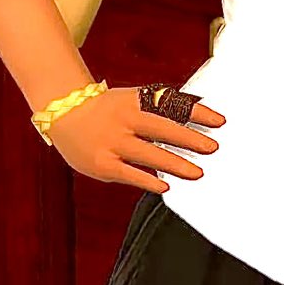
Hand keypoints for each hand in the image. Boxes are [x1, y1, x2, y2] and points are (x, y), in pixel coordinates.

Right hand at [51, 84, 225, 194]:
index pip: (171, 105)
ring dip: (175, 164)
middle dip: (190, 139)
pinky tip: (165, 185)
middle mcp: (123, 121)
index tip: (219, 121)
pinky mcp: (102, 164)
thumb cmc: (106, 109)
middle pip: (162, 129)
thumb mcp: (131, 100)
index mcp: (133, 102)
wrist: (64, 114)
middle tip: (212, 148)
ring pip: (148, 154)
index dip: (197, 113)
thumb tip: (196, 114)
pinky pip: (129, 174)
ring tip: (197, 172)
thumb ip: (159, 108)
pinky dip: (148, 180)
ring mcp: (111, 143)